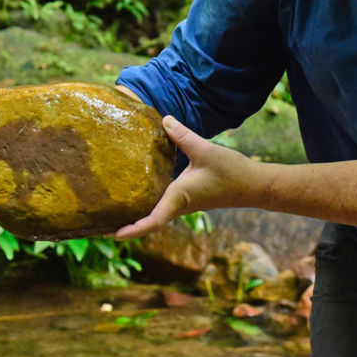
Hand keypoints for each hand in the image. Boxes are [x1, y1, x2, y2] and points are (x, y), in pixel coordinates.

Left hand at [114, 115, 261, 239]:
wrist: (253, 185)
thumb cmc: (231, 172)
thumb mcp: (205, 150)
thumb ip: (182, 135)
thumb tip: (164, 120)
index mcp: (179, 198)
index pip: (153, 220)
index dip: (134, 230)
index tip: (115, 236)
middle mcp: (179, 205)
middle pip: (149, 222)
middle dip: (128, 226)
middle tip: (102, 226)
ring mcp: (184, 204)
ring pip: (156, 214)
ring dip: (138, 217)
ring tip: (115, 211)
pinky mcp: (188, 199)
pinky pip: (163, 206)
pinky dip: (149, 205)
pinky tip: (140, 193)